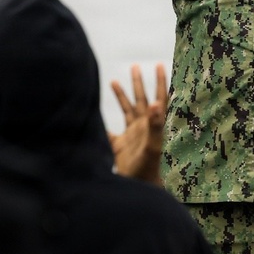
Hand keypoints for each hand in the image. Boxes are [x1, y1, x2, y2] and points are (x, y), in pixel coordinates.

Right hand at [108, 63, 167, 185]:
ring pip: (126, 111)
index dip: (159, 81)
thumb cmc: (151, 169)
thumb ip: (156, 124)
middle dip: (138, 83)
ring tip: (114, 81)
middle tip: (135, 66)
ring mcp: (132, 135)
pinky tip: (95, 117)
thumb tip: (156, 102)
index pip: (158, 97)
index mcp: (152, 123)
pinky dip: (102, 125)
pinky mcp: (121, 147)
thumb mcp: (154, 145)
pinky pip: (109, 132)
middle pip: (140, 99)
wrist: (141, 188)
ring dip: (121, 96)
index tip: (159, 64)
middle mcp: (143, 126)